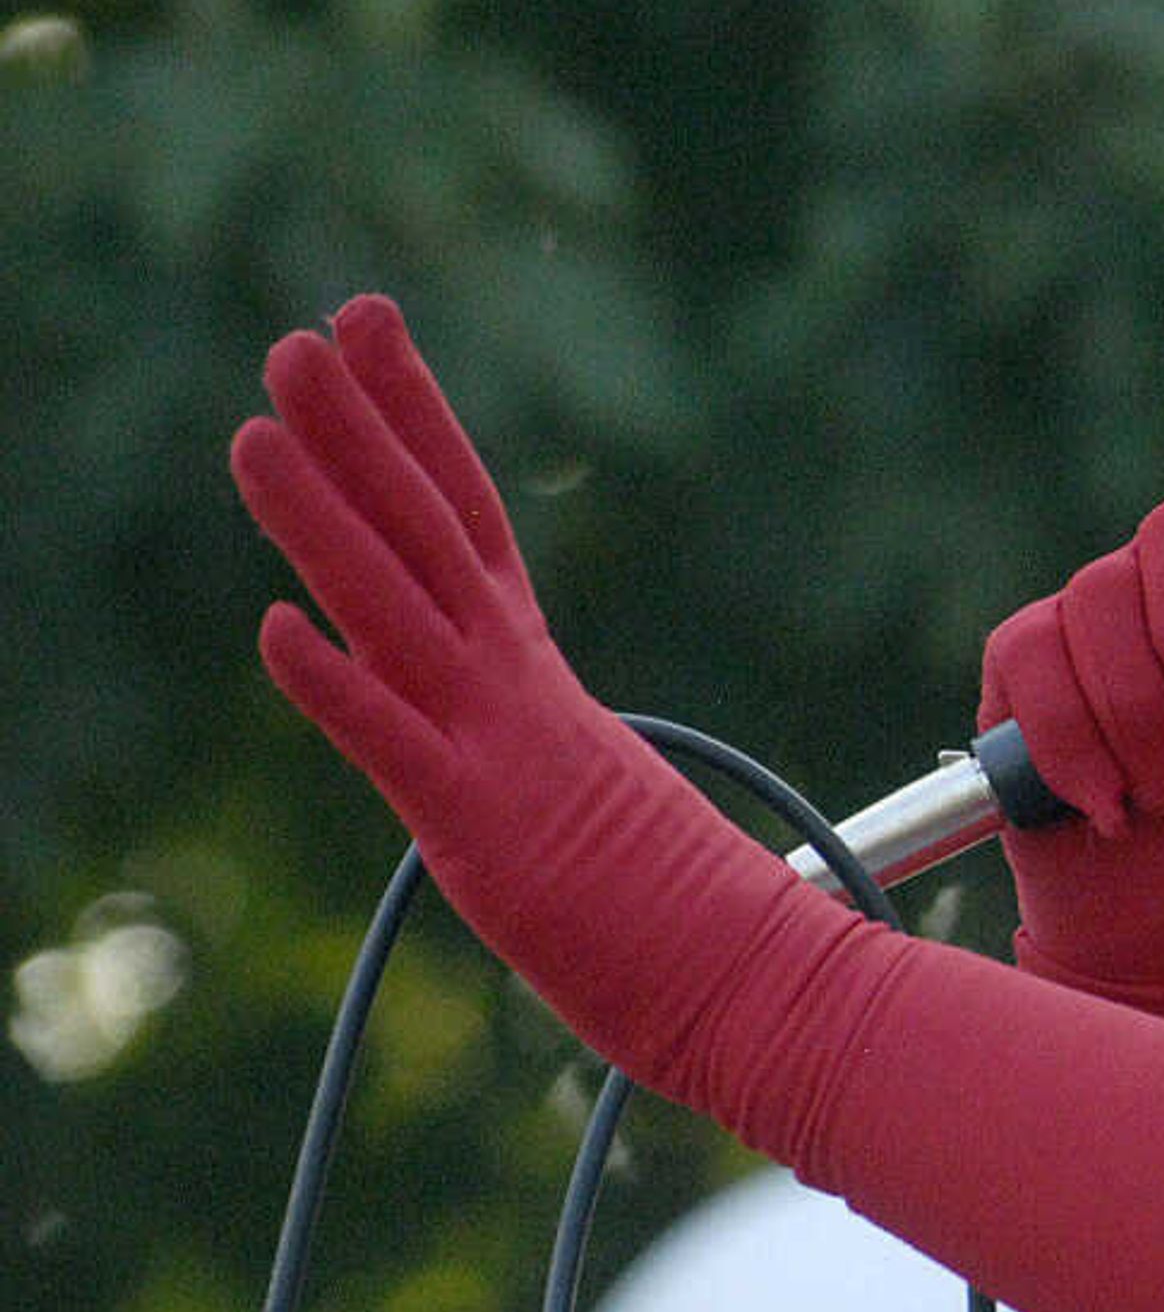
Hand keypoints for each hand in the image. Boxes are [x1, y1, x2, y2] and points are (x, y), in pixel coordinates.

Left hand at [229, 297, 861, 1124]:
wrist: (761, 980)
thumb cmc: (682, 913)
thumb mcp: (580, 801)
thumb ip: (529, 746)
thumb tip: (506, 728)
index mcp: (535, 677)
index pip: (466, 513)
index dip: (412, 417)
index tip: (366, 331)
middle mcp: (514, 689)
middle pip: (427, 530)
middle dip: (360, 428)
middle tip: (300, 335)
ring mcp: (498, 749)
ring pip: (395, 611)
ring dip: (320, 519)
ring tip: (254, 432)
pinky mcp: (482, 829)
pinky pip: (396, 747)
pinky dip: (337, 688)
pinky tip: (272, 631)